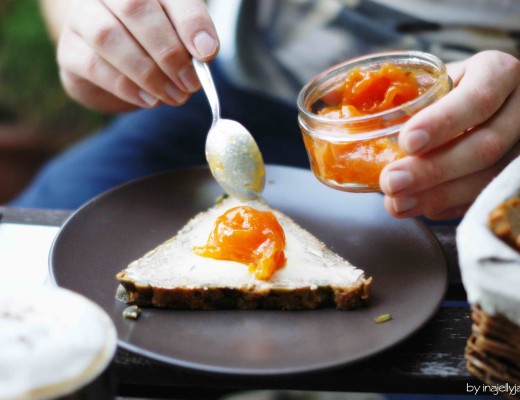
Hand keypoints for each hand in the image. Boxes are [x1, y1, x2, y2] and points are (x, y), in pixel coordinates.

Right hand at [57, 0, 218, 111]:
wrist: (118, 71)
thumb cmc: (156, 48)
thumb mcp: (180, 41)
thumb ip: (192, 41)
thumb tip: (204, 53)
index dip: (190, 21)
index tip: (207, 52)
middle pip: (134, 6)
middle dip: (168, 50)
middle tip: (190, 82)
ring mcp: (81, 17)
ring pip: (108, 35)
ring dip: (148, 72)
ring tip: (174, 96)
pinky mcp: (69, 50)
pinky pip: (94, 65)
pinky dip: (127, 86)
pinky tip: (150, 99)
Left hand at [380, 50, 519, 219]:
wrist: (483, 107)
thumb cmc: (448, 92)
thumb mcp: (431, 79)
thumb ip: (393, 90)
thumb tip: (331, 102)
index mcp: (498, 73)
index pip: (477, 98)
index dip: (442, 123)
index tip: (406, 142)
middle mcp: (518, 108)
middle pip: (484, 146)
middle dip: (433, 170)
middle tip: (391, 182)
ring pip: (487, 178)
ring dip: (437, 195)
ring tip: (396, 204)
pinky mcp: (514, 174)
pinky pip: (486, 197)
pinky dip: (451, 206)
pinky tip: (422, 208)